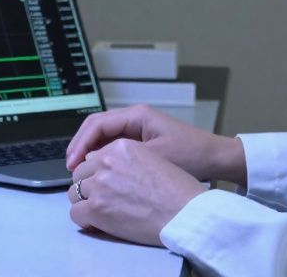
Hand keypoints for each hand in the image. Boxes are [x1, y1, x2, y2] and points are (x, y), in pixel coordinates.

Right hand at [66, 105, 246, 186]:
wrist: (215, 158)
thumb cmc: (190, 156)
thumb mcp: (155, 157)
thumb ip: (123, 158)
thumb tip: (93, 161)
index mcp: (136, 116)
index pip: (97, 123)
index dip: (81, 142)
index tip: (72, 162)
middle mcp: (134, 118)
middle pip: (97, 127)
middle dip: (81, 145)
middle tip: (70, 166)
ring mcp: (137, 128)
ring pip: (104, 136)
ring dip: (90, 151)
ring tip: (79, 171)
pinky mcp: (141, 141)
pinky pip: (114, 145)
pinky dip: (103, 156)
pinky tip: (98, 171)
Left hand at [67, 138, 206, 245]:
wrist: (184, 212)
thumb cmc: (177, 190)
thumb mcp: (152, 159)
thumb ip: (125, 160)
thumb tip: (102, 168)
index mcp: (121, 147)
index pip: (93, 158)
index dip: (96, 173)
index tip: (101, 185)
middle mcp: (106, 161)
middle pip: (80, 174)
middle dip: (87, 187)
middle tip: (102, 201)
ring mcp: (99, 185)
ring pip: (74, 193)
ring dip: (85, 203)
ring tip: (101, 213)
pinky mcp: (96, 208)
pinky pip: (76, 214)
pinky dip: (84, 220)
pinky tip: (98, 223)